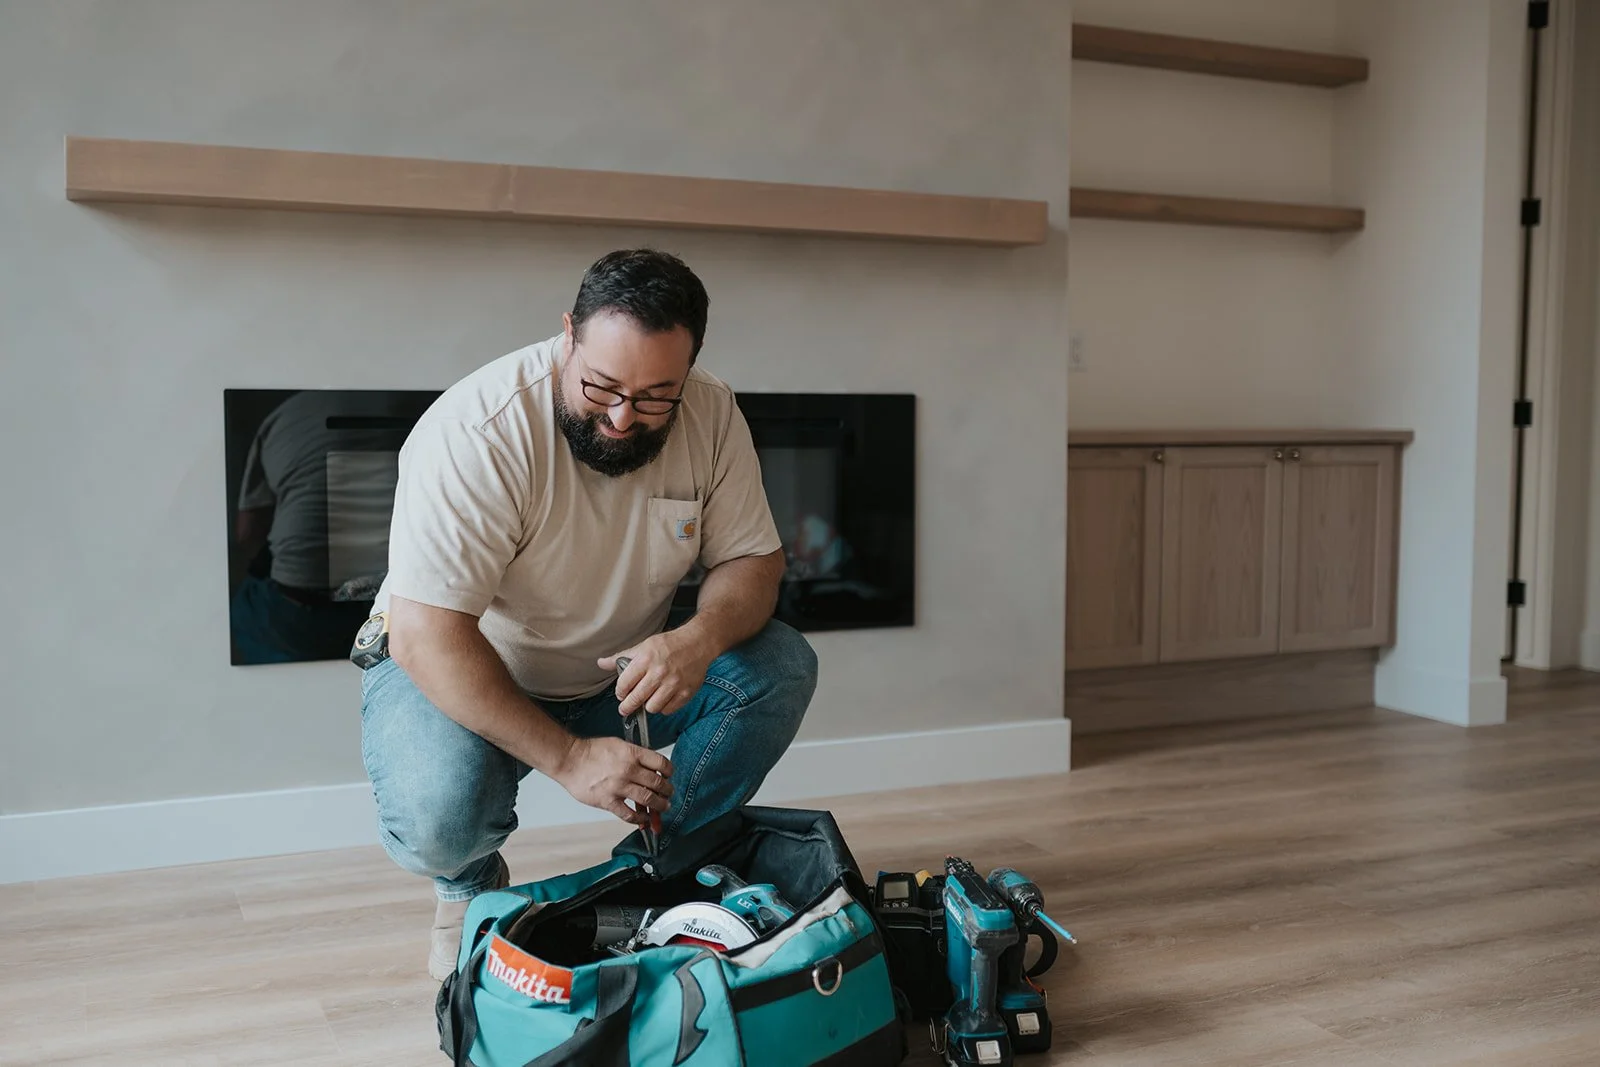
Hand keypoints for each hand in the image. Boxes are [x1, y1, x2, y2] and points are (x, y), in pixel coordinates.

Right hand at [551, 736, 673, 826]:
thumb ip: (636, 756)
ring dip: (659, 806)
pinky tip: (644, 819)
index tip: (669, 776)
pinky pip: (629, 815)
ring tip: (662, 807)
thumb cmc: (591, 752)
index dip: (669, 771)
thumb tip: (651, 767)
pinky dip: (640, 819)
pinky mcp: (608, 801)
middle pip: (658, 783)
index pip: (661, 763)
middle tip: (668, 794)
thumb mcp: (618, 745)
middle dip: (667, 791)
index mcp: (632, 753)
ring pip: (648, 800)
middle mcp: (628, 770)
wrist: (569, 760)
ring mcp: (618, 787)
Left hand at [599, 629, 716, 716]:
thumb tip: (601, 663)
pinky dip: (663, 707)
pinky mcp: (685, 693)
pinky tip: (662, 698)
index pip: (624, 684)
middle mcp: (659, 673)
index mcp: (645, 659)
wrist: (697, 643)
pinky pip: (668, 709)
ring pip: (652, 708)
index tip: (621, 694)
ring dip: (647, 706)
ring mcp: (673, 684)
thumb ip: (621, 657)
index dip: (620, 692)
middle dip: (627, 706)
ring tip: (647, 699)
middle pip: (636, 699)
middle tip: (625, 707)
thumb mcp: (643, 646)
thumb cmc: (670, 644)